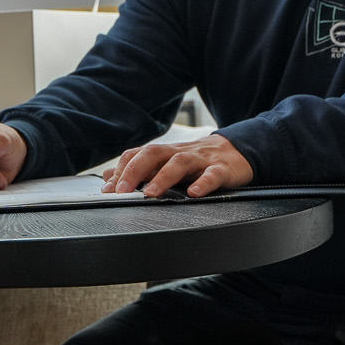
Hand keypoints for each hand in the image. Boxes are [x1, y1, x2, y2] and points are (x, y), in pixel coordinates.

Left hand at [103, 133, 253, 198]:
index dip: (121, 170)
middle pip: (153, 153)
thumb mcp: (166, 164)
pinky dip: (203, 183)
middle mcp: (178, 153)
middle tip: (122, 191)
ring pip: (179, 162)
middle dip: (135, 170)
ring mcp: (200, 160)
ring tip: (151, 194)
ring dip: (163, 177)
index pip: (136, 155)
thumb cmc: (197, 161)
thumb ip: (138, 171)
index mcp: (164, 154)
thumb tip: (107, 179)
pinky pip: (212, 174)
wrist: (236, 151)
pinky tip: (194, 193)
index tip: (109, 190)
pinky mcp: (222, 169)